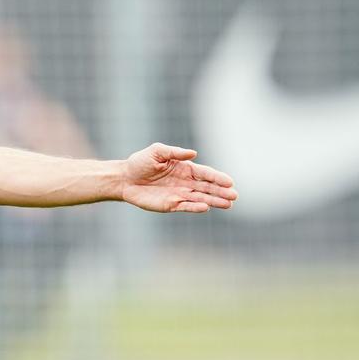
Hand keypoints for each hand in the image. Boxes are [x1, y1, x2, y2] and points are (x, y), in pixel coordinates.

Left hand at [120, 143, 236, 212]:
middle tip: (235, 195)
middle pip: (207, 187)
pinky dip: (196, 207)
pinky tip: (206, 207)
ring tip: (229, 204)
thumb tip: (193, 153)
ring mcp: (179, 194)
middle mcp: (185, 182)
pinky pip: (186, 207)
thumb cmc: (140, 163)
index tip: (230, 181)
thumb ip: (174, 152)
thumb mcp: (156, 152)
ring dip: (214, 201)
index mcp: (185, 168)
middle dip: (221, 191)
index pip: (205, 173)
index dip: (217, 177)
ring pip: (201, 198)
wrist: (124, 179)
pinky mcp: (170, 205)